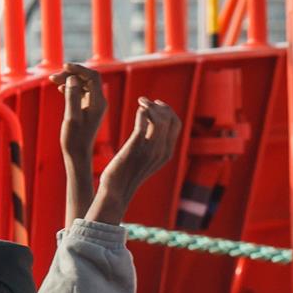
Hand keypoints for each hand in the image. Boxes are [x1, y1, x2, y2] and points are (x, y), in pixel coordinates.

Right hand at [49, 62, 107, 172]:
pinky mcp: (86, 109)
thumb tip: (72, 79)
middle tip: (53, 77)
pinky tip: (60, 88)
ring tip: (53, 80)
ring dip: (68, 80)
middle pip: (87, 78)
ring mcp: (93, 105)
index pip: (93, 76)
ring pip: (82, 84)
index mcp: (99, 102)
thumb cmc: (74, 139)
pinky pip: (80, 92)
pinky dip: (70, 88)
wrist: (77, 155)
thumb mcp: (71, 118)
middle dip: (71, 74)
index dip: (79, 69)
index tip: (64, 67)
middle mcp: (99, 102)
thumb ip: (72, 97)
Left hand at [91, 97, 181, 223]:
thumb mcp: (146, 160)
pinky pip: (143, 122)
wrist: (116, 190)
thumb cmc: (127, 174)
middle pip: (170, 118)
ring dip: (150, 105)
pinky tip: (137, 110)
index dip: (168, 111)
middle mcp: (162, 151)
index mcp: (167, 153)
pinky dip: (142, 112)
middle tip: (146, 101)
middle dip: (160, 105)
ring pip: (159, 118)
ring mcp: (150, 149)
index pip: (176, 124)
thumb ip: (152, 144)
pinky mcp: (136, 147)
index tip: (156, 104)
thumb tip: (150, 125)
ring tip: (141, 101)